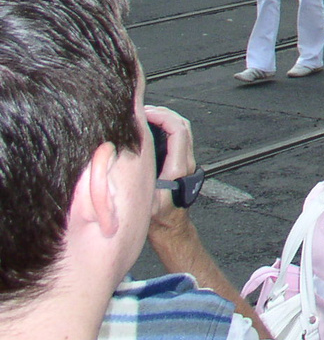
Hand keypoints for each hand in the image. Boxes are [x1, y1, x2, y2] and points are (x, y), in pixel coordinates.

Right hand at [144, 105, 194, 229]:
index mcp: (178, 168)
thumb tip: (121, 166)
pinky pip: (178, 138)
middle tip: (141, 111)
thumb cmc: (157, 220)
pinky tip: (148, 130)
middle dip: (163, 113)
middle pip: (182, 126)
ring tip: (143, 117)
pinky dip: (165, 128)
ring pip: (182, 131)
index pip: (178, 131)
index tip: (144, 113)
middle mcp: (186, 162)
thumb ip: (136, 185)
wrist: (170, 229)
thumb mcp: (143, 203)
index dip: (162, 116)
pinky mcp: (180, 163)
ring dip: (165, 120)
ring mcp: (185, 162)